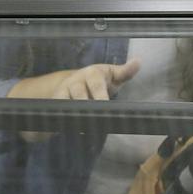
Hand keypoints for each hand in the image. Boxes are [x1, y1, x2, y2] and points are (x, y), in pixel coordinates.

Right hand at [20, 60, 141, 140]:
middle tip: (98, 122)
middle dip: (88, 109)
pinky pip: (57, 113)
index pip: (96, 85)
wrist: (71, 82)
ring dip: (76, 117)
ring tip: (85, 129)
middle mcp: (75, 81)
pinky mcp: (54, 102)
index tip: (105, 106)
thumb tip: (138, 62)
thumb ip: (125, 72)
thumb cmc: (97, 80)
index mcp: (91, 73)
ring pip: (66, 105)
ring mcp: (62, 92)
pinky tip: (72, 131)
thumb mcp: (111, 75)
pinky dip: (64, 122)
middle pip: (80, 96)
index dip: (100, 96)